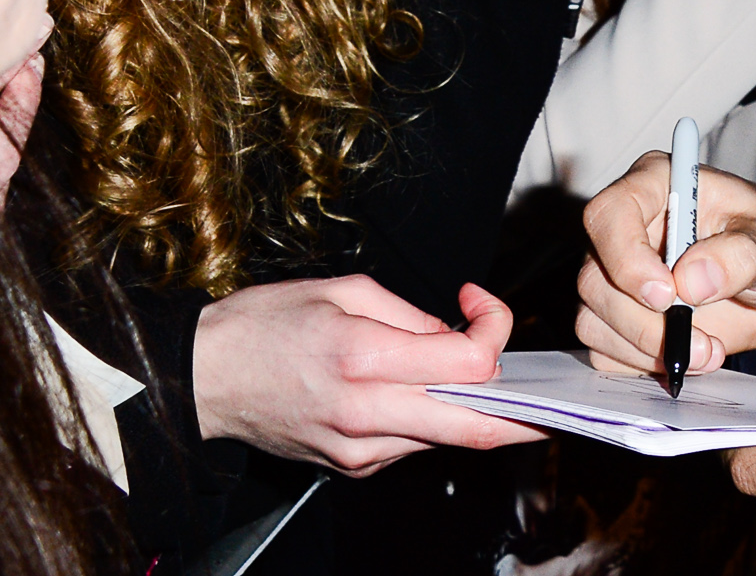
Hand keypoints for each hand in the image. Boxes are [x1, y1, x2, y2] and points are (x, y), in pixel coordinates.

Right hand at [191, 277, 542, 475]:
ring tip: (474, 371)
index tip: (478, 303)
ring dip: (473, 407)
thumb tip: (456, 337)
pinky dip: (431, 417)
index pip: (469, 363)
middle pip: (476, 426)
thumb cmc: (264, 325)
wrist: (202, 380)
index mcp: (365, 358)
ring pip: (447, 437)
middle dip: (528, 414)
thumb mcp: (343, 290)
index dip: (495, 330)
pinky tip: (419, 389)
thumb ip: (412, 315)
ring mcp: (360, 448)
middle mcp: (366, 412)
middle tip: (554, 396)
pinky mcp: (352, 466)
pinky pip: (413, 444)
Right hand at [576, 154, 755, 374]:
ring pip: (595, 320)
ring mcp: (621, 277)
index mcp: (657, 186)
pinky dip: (644, 364)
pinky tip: (689, 357)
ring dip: (648, 349)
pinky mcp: (623, 319)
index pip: (609, 215)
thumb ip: (739, 255)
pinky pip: (606, 350)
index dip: (626, 258)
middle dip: (646, 322)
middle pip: (596, 279)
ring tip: (709, 352)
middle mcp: (630, 230)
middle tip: (704, 343)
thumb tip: (692, 279)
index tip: (667, 294)